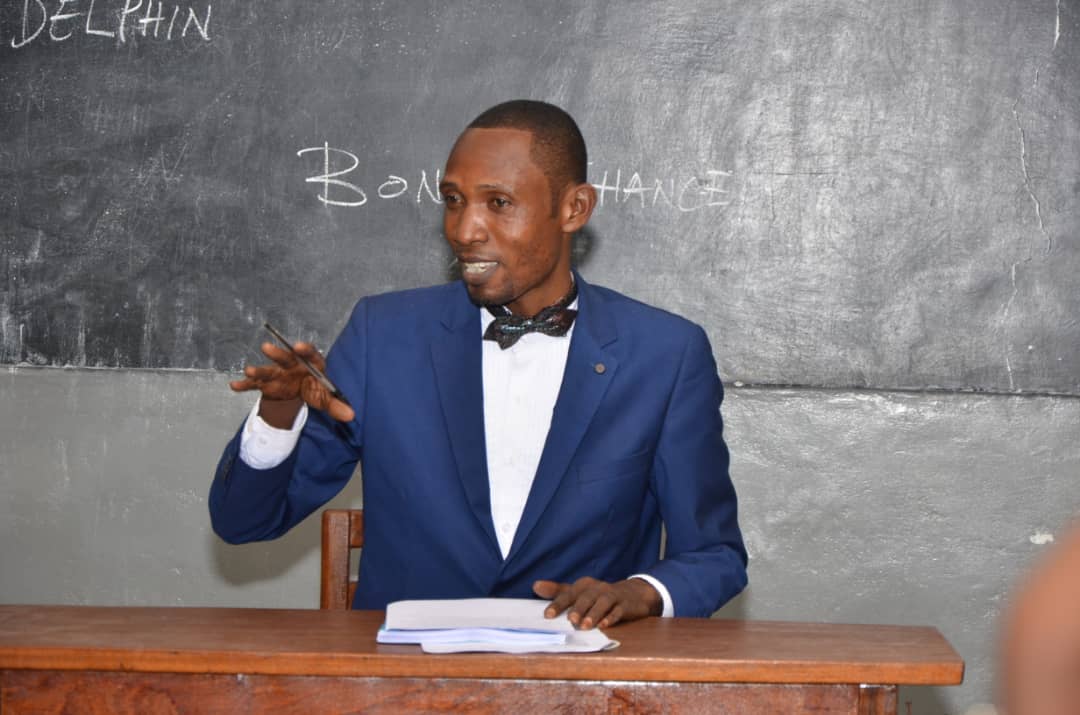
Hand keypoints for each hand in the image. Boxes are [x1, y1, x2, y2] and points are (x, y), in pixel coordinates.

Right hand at [229, 341, 354, 424]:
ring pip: (268, 370)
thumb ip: (335, 404)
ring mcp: (278, 373)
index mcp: (310, 363)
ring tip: (248, 370)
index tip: (299, 346)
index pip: (310, 355)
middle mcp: (292, 365)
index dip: (305, 350)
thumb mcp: (325, 397)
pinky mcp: (266, 383)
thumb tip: (351, 416)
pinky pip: (254, 384)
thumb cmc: (315, 388)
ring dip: (258, 371)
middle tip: (266, 347)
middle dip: (276, 354)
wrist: (298, 391)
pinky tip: (234, 386)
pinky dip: (244, 385)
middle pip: (285, 358)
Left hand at [533, 577, 661, 629]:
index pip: (569, 593)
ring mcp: (612, 595)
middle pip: (586, 597)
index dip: (558, 603)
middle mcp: (597, 588)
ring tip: (585, 626)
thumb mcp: (579, 592)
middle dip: (578, 608)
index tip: (548, 615)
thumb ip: (558, 590)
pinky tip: (604, 625)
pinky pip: (618, 610)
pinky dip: (611, 617)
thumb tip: (535, 586)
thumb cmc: (600, 595)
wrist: (633, 593)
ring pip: (602, 603)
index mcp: (584, 585)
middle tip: (570, 620)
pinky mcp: (625, 604)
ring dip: (593, 614)